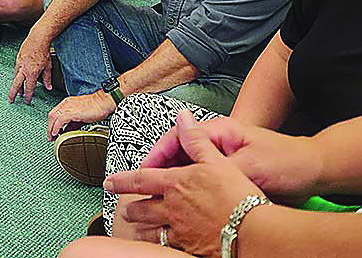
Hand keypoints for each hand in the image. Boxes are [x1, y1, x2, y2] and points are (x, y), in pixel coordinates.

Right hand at [9, 31, 54, 104]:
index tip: (27, 101)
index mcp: (32, 73)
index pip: (29, 88)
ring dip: (16, 85)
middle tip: (11, 100)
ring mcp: (19, 64)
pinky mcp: (18, 59)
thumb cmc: (43, 52)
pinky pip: (16, 70)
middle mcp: (24, 70)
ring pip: (16, 77)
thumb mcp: (48, 67)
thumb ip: (47, 79)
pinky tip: (20, 78)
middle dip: (13, 94)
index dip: (28, 96)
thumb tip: (48, 87)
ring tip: (17, 91)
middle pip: (16, 85)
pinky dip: (17, 76)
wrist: (37, 39)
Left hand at [47, 93, 115, 139]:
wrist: (104, 103)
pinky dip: (56, 127)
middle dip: (49, 127)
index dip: (51, 123)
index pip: (54, 113)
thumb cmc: (96, 108)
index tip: (51, 131)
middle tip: (50, 136)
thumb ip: (72, 123)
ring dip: (51, 128)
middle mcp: (66, 104)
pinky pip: (60, 120)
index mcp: (67, 103)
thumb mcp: (80, 116)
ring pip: (54, 117)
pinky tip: (56, 133)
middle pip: (51, 115)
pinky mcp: (73, 112)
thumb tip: (66, 131)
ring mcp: (69, 107)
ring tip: (52, 137)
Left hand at [107, 112, 265, 256]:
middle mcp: (172, 209)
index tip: (109, 182)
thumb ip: (196, 139)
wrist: (253, 232)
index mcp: (176, 185)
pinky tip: (162, 245)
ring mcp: (180, 231)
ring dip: (142, 229)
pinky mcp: (190, 248)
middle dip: (131, 210)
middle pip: (142, 210)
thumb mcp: (217, 161)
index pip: (140, 180)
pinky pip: (168, 247)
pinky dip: (161, 245)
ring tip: (137, 229)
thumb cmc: (237, 197)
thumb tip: (183, 117)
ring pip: (152, 231)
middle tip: (125, 210)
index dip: (121, 180)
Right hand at [141, 115, 322, 202]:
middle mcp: (217, 142)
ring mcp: (222, 159)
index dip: (156, 155)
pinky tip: (183, 206)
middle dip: (158, 171)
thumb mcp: (250, 163)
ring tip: (156, 199)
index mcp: (218, 131)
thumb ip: (216, 160)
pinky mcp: (228, 175)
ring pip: (187, 170)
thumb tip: (187, 150)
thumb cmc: (286, 161)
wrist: (314, 172)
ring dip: (172, 182)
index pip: (176, 137)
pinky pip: (201, 182)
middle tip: (141, 188)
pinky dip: (189, 192)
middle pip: (177, 154)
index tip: (143, 171)